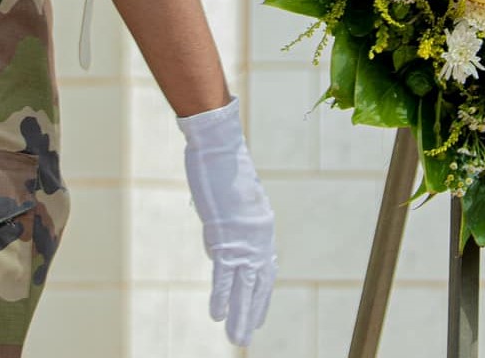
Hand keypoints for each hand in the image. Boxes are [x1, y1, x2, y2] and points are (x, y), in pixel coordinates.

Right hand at [178, 98, 276, 345]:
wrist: (219, 146)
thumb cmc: (223, 162)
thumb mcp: (233, 195)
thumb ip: (232, 218)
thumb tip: (221, 236)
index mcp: (262, 226)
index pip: (266, 268)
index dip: (262, 294)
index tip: (259, 313)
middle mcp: (259, 236)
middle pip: (258, 284)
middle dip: (252, 313)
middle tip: (246, 337)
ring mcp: (243, 238)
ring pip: (243, 286)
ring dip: (240, 314)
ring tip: (238, 338)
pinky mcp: (225, 237)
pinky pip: (224, 275)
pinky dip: (221, 296)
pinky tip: (218, 316)